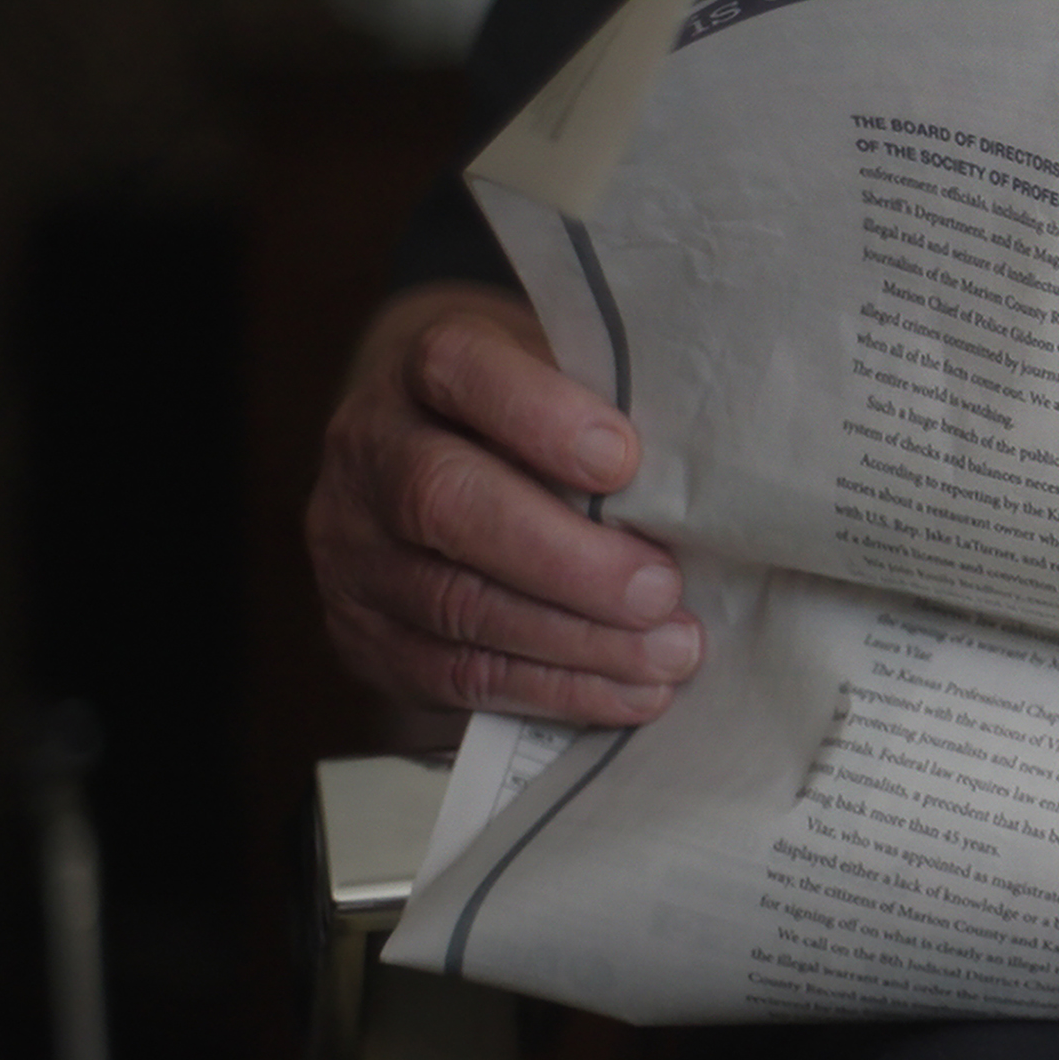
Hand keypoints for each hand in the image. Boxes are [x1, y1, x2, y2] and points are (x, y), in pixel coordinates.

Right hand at [308, 282, 700, 723]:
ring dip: (575, 640)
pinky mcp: (362, 631)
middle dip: (566, 559)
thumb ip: (612, 409)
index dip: (538, 416)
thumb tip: (706, 480)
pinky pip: (452, 673)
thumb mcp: (564, 379)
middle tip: (661, 590)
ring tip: (669, 655)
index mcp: (419, 367)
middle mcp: (369, 451)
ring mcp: (351, 547)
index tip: (624, 461)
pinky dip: (551, 688)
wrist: (433, 457)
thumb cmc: (536, 415)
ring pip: (453, 602)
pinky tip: (627, 692)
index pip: (458, 370)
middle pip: (445, 502)